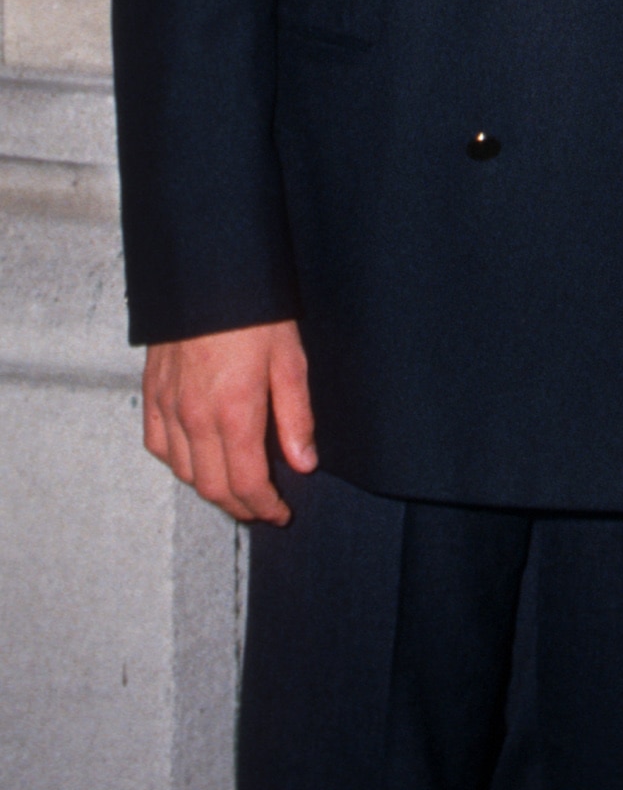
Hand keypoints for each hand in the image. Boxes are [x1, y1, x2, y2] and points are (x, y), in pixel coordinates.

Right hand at [142, 319, 314, 524]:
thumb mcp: (291, 362)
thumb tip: (305, 464)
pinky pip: (158, 446)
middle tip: (263, 510)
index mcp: (233, 412)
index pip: (246, 482)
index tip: (281, 514)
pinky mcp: (151, 394)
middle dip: (240, 507)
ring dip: (211, 489)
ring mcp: (167, 407)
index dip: (264, 507)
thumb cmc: (257, 314)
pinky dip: (178, 465)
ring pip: (184, 472)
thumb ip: (297, 418)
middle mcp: (194, 418)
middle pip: (213, 486)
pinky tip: (198, 462)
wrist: (208, 276)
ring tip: (238, 491)